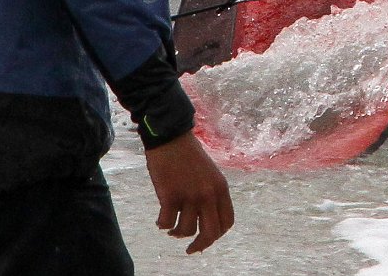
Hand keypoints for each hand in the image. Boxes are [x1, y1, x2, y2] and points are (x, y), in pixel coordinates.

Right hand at [145, 132, 233, 253]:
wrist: (171, 138)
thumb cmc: (188, 156)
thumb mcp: (210, 175)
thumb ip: (211, 195)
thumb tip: (205, 220)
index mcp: (221, 189)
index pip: (227, 222)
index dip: (217, 235)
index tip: (206, 238)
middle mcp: (208, 194)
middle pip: (211, 233)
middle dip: (200, 245)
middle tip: (191, 249)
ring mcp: (190, 195)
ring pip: (186, 230)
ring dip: (176, 233)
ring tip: (171, 228)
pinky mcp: (170, 195)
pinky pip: (166, 222)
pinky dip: (162, 225)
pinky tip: (160, 221)